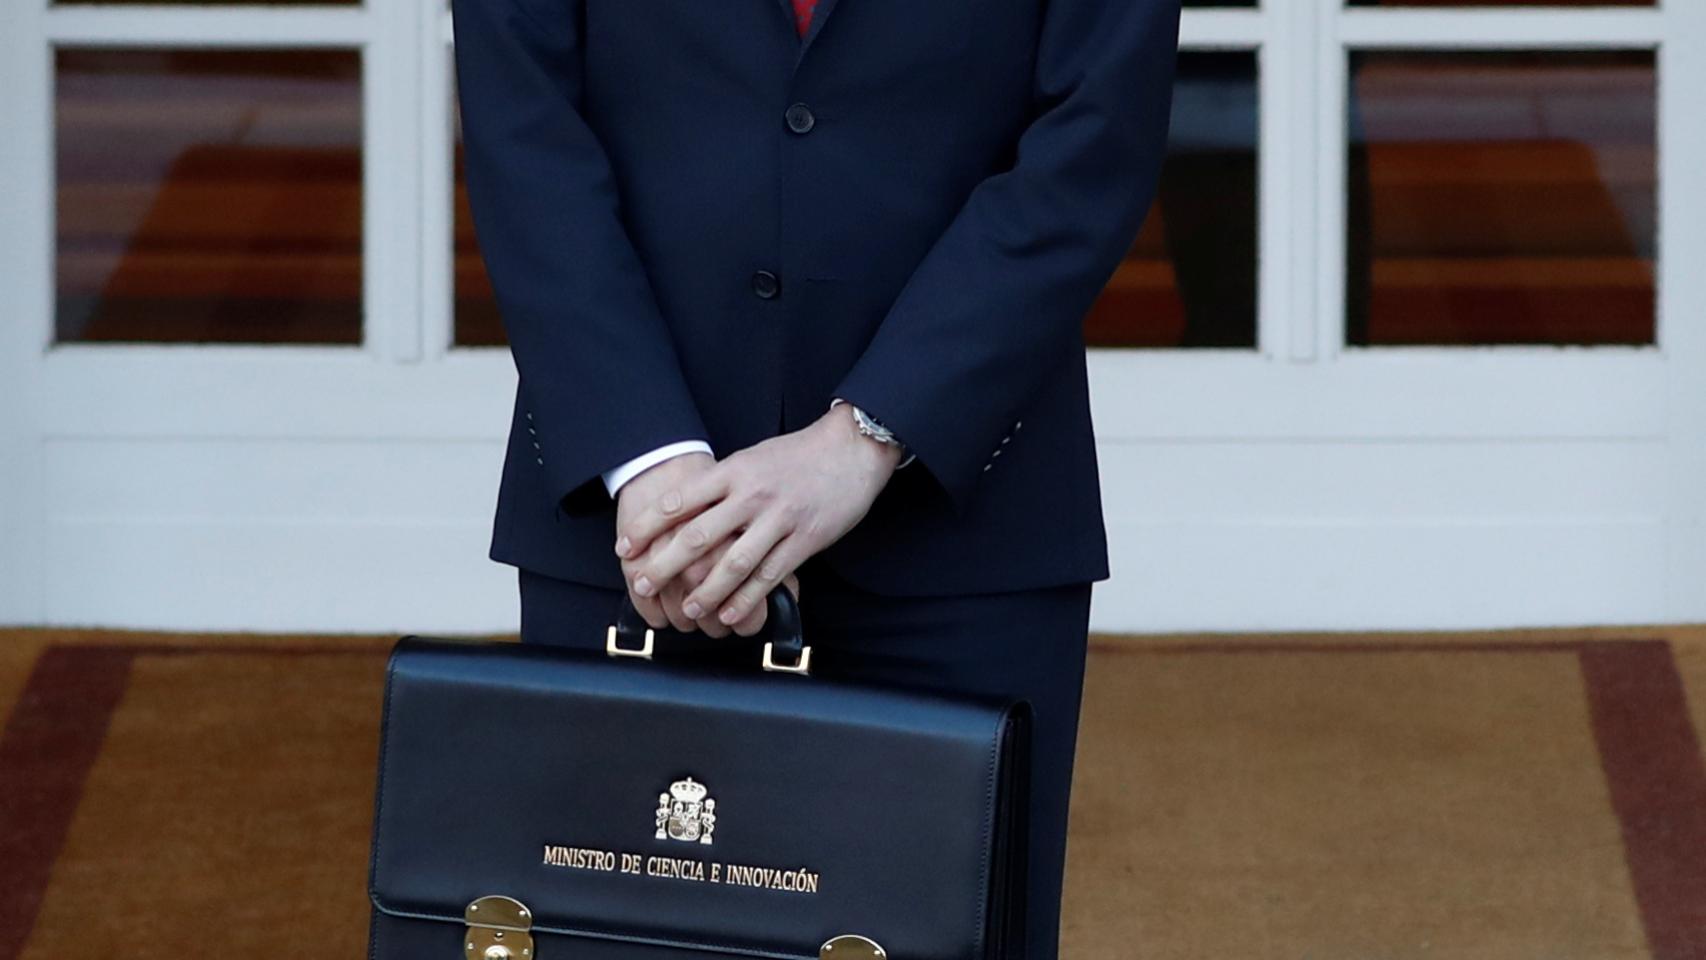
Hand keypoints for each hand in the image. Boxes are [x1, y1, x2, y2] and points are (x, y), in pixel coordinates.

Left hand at [615, 403, 900, 634]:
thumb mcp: (752, 457)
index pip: (679, 499)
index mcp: (733, 471)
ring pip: (733, 563)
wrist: (852, 448)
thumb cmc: (799, 454)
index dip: (647, 526)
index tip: (625, 546)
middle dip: (664, 564)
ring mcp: (779, 519)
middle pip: (697, 536)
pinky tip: (730, 613)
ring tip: (688, 609)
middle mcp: (751, 495)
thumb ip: (723, 483)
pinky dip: (747, 598)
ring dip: (706, 591)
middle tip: (643, 583)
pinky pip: (770, 575)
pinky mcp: (804, 540)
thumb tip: (686, 508)